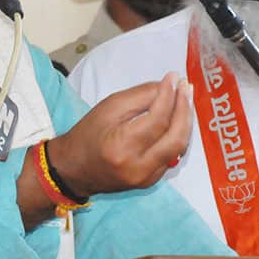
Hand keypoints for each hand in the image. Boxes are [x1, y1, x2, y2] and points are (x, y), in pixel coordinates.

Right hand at [47, 73, 192, 198]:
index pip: (157, 120)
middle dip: (184, 109)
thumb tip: (167, 85)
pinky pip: (171, 155)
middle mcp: (137, 167)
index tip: (173, 77)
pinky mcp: (150, 181)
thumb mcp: (108, 107)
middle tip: (185, 87)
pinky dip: (177, 135)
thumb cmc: (88, 134)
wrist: (74, 169)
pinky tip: (176, 119)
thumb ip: (140, 96)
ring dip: (185, 121)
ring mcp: (146, 178)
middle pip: (175, 137)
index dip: (168, 96)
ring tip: (185, 99)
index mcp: (121, 147)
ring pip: (178, 147)